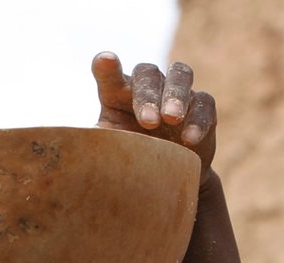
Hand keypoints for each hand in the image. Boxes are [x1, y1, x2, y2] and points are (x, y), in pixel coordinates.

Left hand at [92, 53, 216, 184]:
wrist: (166, 178)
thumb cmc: (131, 160)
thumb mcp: (112, 155)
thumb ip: (99, 146)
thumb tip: (80, 150)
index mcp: (117, 95)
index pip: (109, 75)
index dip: (107, 67)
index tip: (105, 61)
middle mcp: (147, 87)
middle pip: (148, 73)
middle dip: (148, 96)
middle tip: (149, 122)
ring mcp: (176, 93)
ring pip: (180, 76)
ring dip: (176, 96)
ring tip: (172, 118)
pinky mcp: (202, 107)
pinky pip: (204, 104)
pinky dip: (198, 120)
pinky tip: (190, 139)